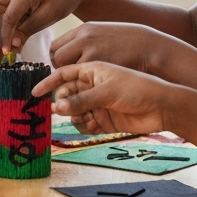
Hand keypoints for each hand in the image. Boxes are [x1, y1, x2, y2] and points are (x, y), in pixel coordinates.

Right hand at [32, 62, 179, 135]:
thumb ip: (82, 100)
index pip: (64, 73)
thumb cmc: (136, 88)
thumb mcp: (107, 91)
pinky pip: (84, 123)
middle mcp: (91, 86)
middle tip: (63, 109)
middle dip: (62, 102)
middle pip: (66, 94)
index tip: (35, 93)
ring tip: (85, 118)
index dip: (49, 82)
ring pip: (74, 111)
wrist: (162, 106)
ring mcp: (97, 103)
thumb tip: (58, 106)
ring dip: (74, 116)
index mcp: (91, 70)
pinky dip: (84, 126)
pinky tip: (93, 125)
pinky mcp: (103, 119)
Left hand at [50, 22, 174, 75]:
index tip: (64, 69)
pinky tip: (92, 89)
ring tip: (79, 86)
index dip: (57, 60)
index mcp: (83, 30)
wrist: (150, 47)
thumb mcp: (103, 35)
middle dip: (60, 70)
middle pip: (57, 57)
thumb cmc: (127, 44)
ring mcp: (92, 51)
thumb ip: (85, 43)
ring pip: (67, 70)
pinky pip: (81, 80)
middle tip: (69, 80)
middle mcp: (84, 38)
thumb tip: (68, 56)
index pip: (56, 47)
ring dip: (70, 80)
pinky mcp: (101, 66)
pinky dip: (83, 87)